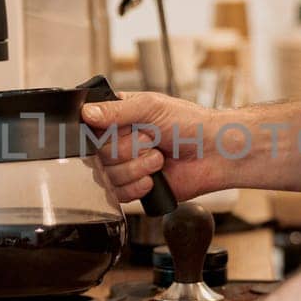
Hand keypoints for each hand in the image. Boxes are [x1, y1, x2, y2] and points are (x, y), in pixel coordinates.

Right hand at [82, 91, 224, 201]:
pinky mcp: (134, 188)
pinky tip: (155, 178)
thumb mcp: (152, 106)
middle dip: (129, 150)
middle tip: (152, 141)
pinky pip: (119, 194)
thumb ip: (117, 110)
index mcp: (119, 116)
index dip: (106, 133)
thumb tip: (87, 112)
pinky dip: (138, 186)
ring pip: (108, 176)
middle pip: (99, 155)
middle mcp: (119, 141)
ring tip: (159, 158)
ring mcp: (126, 165)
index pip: (90, 128)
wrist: (214, 154)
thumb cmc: (191, 124)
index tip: (125, 130)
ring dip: (138, 168)